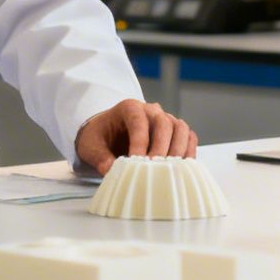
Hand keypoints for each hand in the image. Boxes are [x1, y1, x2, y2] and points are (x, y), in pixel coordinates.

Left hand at [75, 99, 196, 176]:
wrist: (107, 134)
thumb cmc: (99, 137)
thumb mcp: (91, 147)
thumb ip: (100, 158)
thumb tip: (111, 172)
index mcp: (129, 108)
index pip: (139, 122)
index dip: (140, 143)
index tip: (136, 162)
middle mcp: (151, 110)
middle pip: (164, 123)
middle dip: (161, 148)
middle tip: (155, 170)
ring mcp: (165, 119)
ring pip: (181, 128)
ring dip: (178, 150)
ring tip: (170, 171)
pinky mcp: (174, 132)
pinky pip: (189, 138)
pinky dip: (188, 152)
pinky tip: (180, 170)